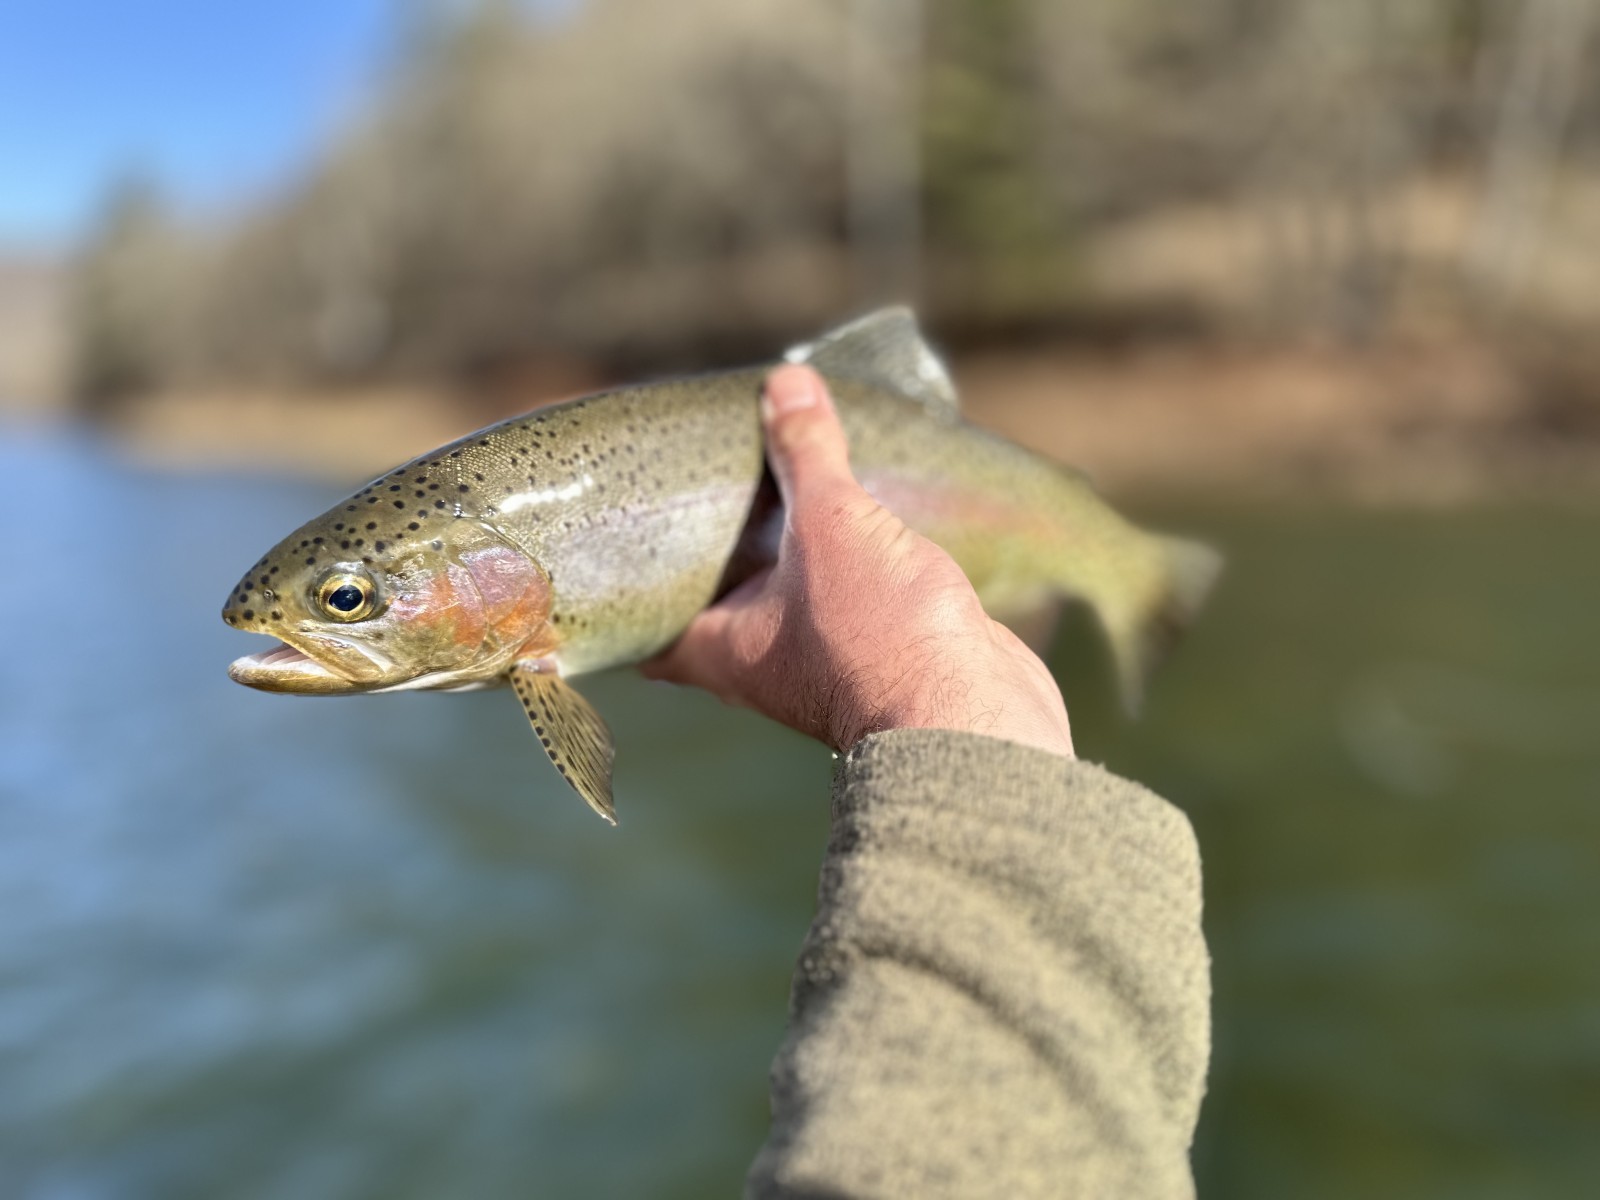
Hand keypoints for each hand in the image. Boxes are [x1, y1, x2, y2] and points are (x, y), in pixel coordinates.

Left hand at [644, 364, 1073, 758]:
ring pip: (789, 598)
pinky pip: (848, 598)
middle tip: (708, 482)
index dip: (631, 585)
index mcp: (721, 649)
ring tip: (781, 483)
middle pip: (719, 601)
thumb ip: (806, 454)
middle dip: (718, 548)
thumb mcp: (831, 524)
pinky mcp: (880, 654)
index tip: (628, 532)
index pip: (648, 628)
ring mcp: (823, 662)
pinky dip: (846, 561)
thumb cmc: (878, 635)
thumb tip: (783, 385)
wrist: (973, 713)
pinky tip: (858, 515)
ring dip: (786, 552)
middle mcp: (761, 664)